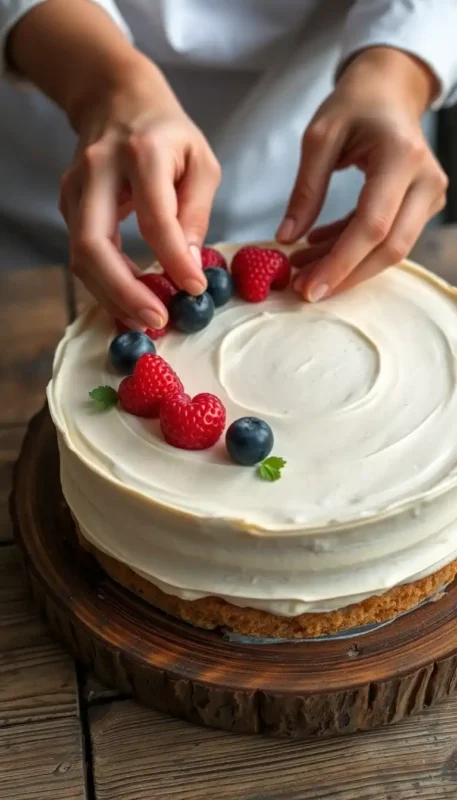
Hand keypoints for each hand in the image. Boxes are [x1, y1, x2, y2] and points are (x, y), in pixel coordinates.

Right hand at [60, 58, 220, 328]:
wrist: (116, 98)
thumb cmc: (168, 134)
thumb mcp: (201, 162)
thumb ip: (196, 213)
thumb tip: (189, 267)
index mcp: (141, 154)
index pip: (155, 220)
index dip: (174, 260)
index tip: (194, 288)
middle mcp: (97, 171)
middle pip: (94, 246)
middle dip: (124, 293)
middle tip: (156, 321)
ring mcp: (75, 189)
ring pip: (81, 256)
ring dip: (111, 296)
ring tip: (145, 319)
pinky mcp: (68, 204)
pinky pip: (82, 254)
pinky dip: (105, 283)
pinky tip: (129, 298)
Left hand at [277, 48, 447, 300]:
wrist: (391, 89)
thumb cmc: (355, 105)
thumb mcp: (319, 137)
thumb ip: (305, 190)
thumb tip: (286, 240)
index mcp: (401, 156)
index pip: (372, 225)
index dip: (340, 263)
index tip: (307, 288)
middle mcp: (426, 180)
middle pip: (389, 248)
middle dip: (345, 275)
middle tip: (304, 289)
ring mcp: (430, 194)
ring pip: (391, 249)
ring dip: (346, 265)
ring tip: (303, 267)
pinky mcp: (423, 205)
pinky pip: (389, 238)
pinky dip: (352, 249)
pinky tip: (318, 248)